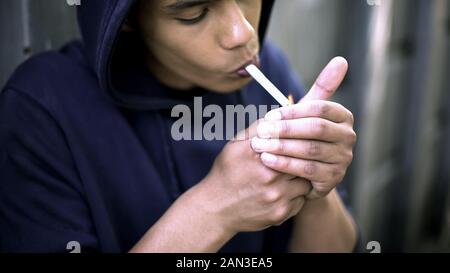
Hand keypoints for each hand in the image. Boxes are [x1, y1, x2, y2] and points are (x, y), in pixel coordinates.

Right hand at [196, 120, 311, 234]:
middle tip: (305, 155)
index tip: (302, 137)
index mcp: (258, 154)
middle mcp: (269, 175)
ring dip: (302, 177)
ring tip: (292, 174)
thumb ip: (259, 128)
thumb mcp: (236, 145)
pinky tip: (285, 191)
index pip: (292, 139)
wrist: (215, 208)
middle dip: (304, 157)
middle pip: (303, 159)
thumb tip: (281, 114)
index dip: (300, 137)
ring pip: (306, 181)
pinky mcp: (281, 213)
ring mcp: (276, 196)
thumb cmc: (227, 172)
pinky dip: (297, 195)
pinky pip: (302, 200)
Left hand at [251, 57, 355, 199]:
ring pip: (310, 150)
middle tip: (260, 131)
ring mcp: (343, 159)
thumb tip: (341, 60)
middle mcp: (348, 137)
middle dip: (285, 129)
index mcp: (343, 116)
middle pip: (315, 129)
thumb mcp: (307, 113)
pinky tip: (267, 160)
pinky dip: (285, 164)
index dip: (292, 112)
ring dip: (281, 146)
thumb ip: (321, 88)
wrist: (301, 173)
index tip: (269, 116)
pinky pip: (307, 170)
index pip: (319, 108)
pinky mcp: (333, 179)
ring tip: (258, 145)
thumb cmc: (300, 137)